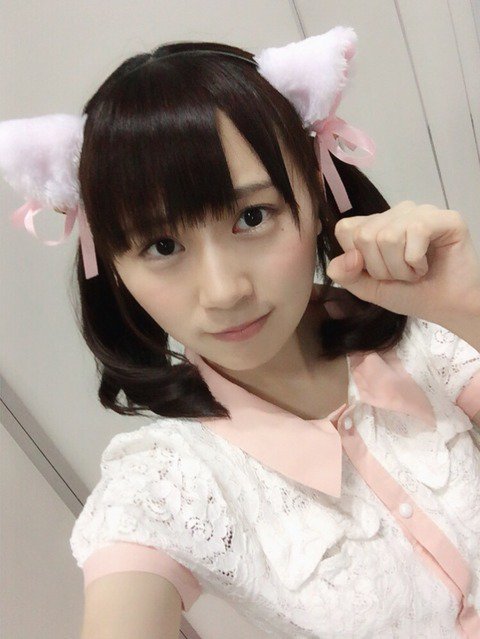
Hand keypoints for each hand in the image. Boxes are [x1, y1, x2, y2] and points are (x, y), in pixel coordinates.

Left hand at [325, 200, 479, 322]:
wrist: (446, 308)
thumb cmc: (410, 294)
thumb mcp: (368, 288)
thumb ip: (346, 274)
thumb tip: (347, 257)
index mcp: (376, 224)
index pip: (345, 229)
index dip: (357, 260)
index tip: (379, 273)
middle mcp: (397, 212)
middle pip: (365, 235)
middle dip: (381, 268)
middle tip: (402, 275)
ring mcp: (421, 212)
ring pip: (388, 236)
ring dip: (400, 268)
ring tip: (415, 272)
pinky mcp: (445, 218)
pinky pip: (415, 231)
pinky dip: (416, 261)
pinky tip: (427, 266)